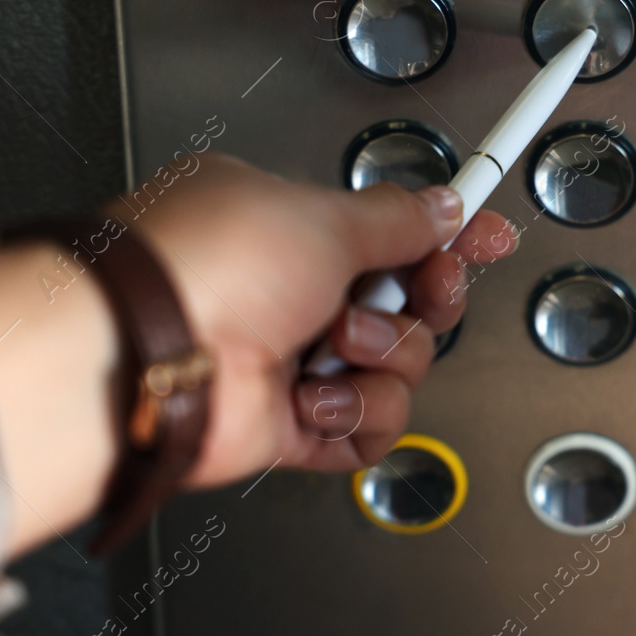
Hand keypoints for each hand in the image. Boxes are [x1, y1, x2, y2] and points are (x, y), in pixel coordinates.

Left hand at [0, 152, 519, 556]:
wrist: (145, 360)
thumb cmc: (206, 268)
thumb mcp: (323, 217)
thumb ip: (397, 218)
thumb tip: (443, 205)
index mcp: (286, 225)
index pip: (388, 227)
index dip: (446, 234)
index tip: (490, 233)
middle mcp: (287, 291)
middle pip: (407, 301)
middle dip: (426, 299)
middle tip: (422, 291)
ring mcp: (290, 360)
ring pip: (397, 367)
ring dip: (382, 357)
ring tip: (333, 346)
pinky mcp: (289, 426)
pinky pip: (367, 429)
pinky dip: (355, 417)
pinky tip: (316, 400)